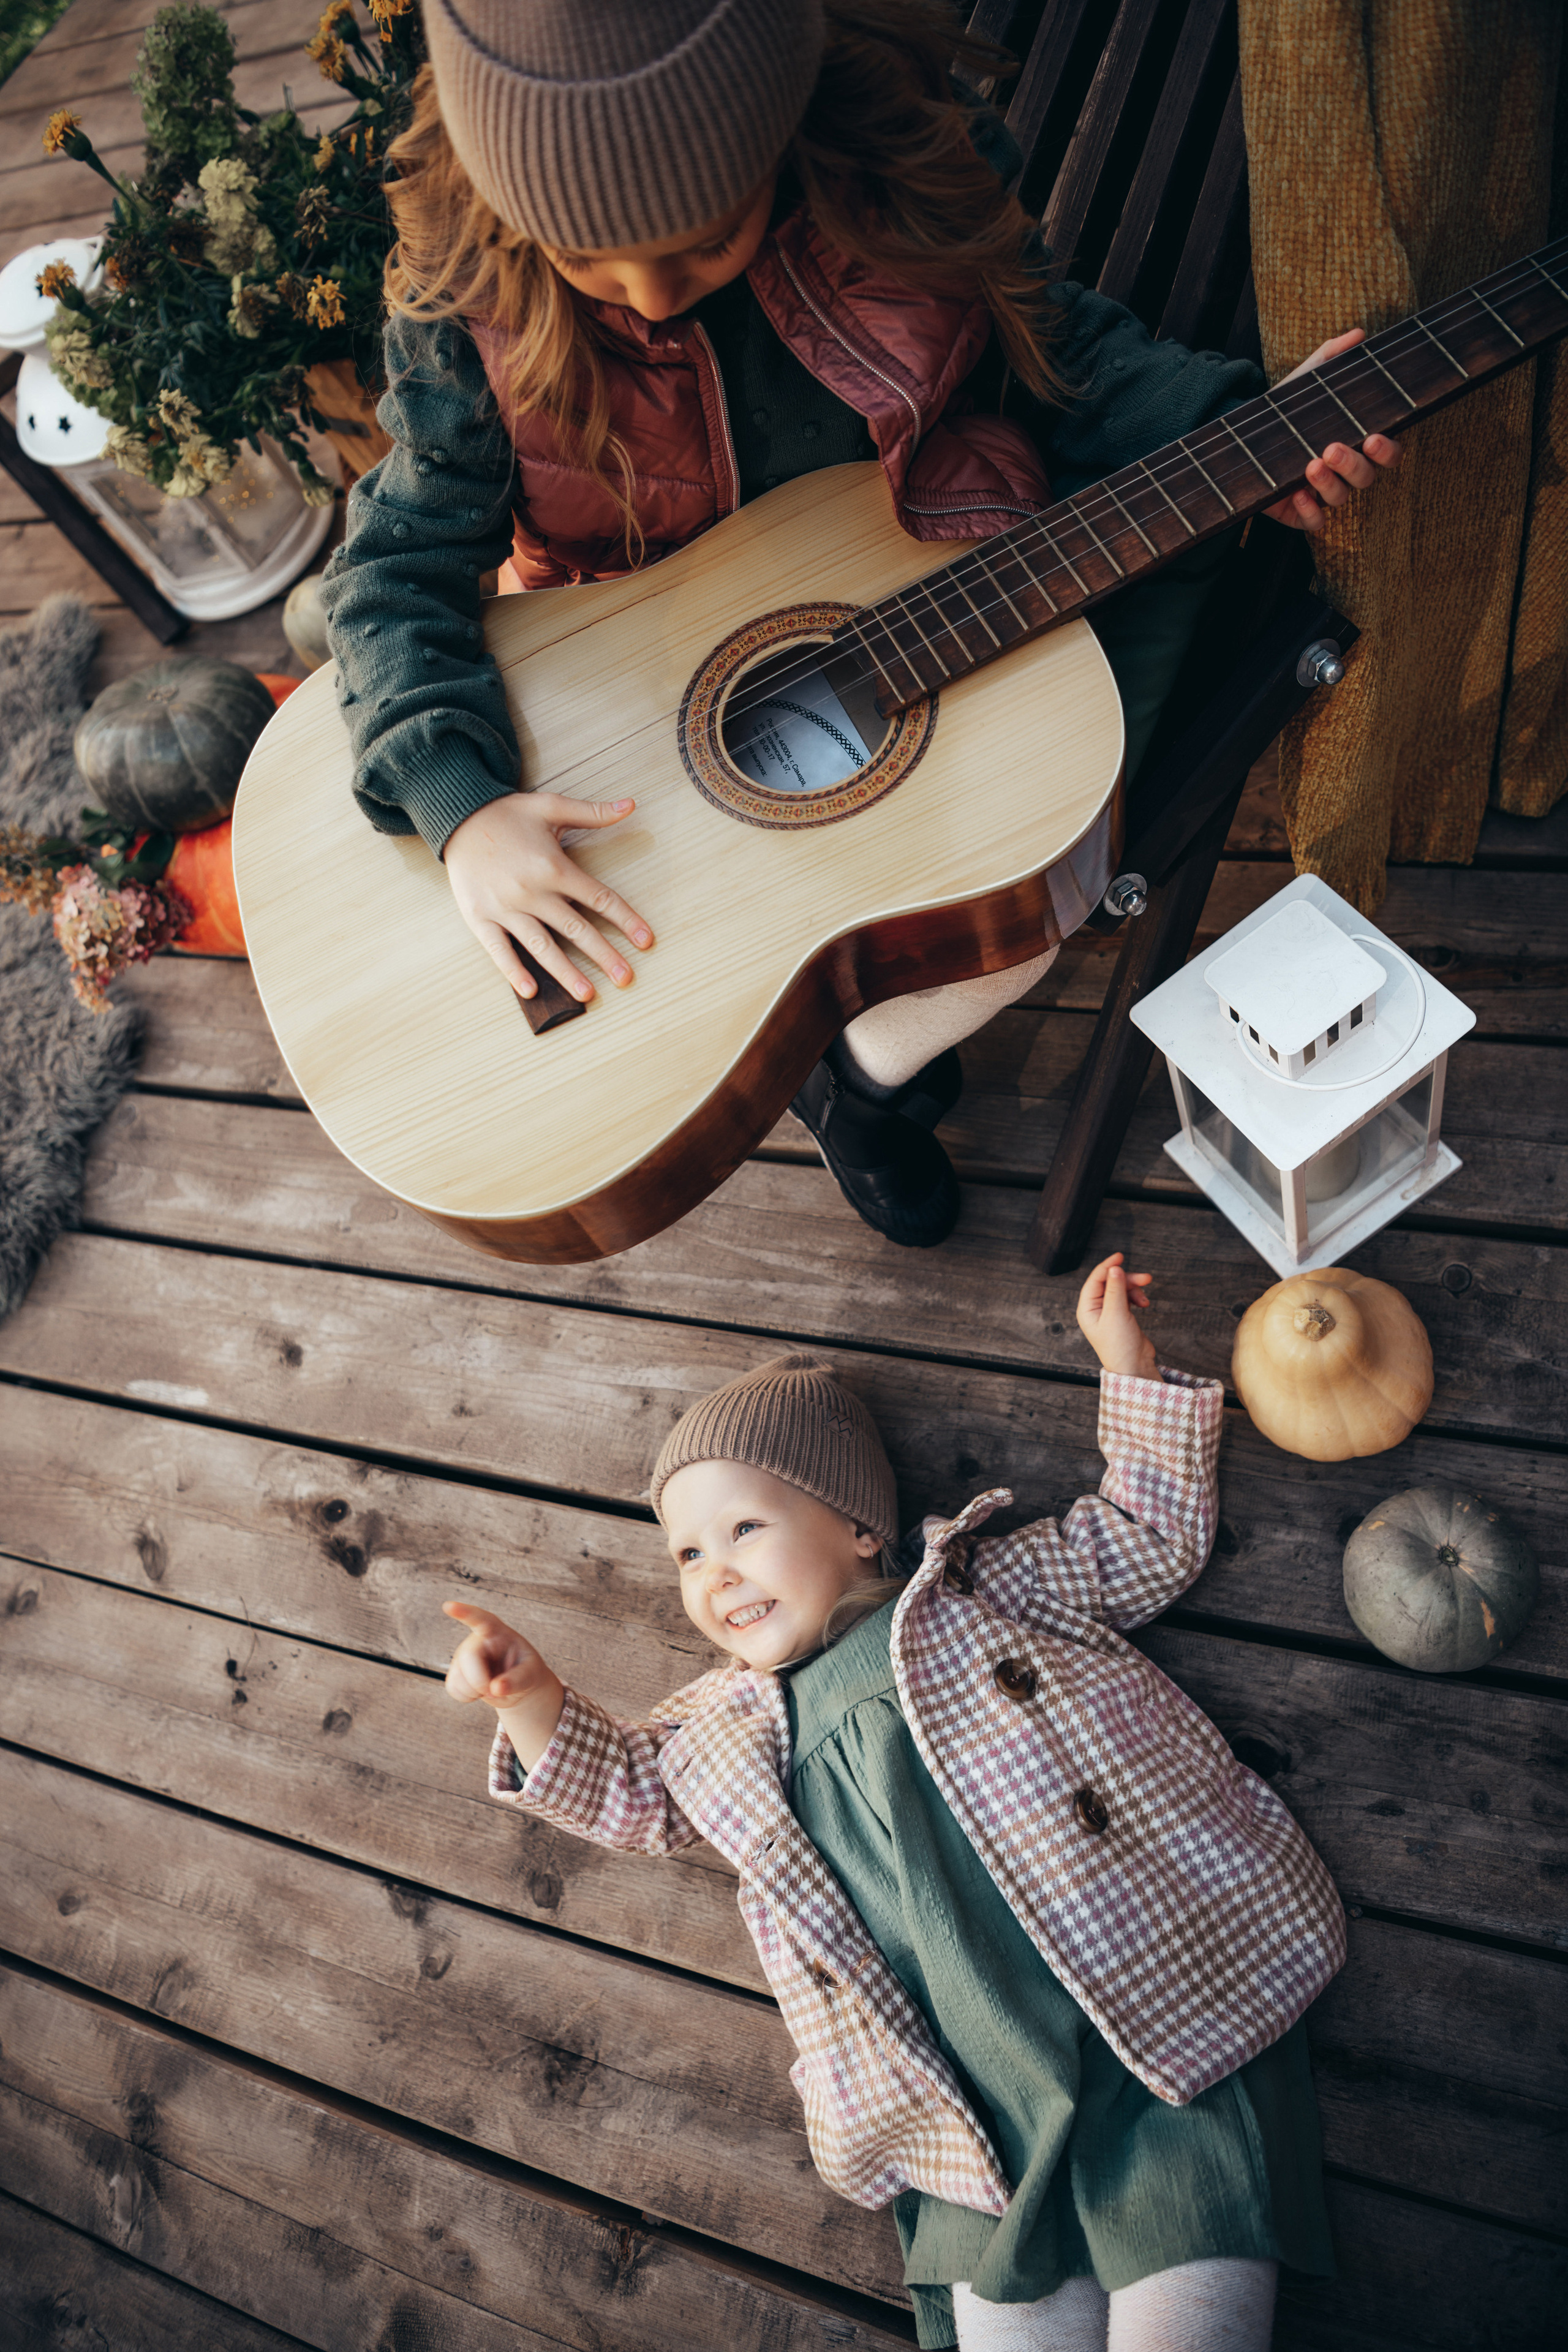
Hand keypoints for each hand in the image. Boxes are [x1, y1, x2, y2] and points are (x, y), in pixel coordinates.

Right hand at [443, 791, 653, 1004]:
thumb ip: (592, 812)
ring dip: (566, 972)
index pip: (598, 898)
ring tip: (587, 994)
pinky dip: (513, 971)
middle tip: (626, 978)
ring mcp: (505, 907)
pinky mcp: (480, 917)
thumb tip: (630, 805)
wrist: (457, 816)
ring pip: (541, 946)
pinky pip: (499, 949)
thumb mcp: (551, 806)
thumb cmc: (507, 814)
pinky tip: (531, 991)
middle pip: (576, 929)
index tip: (645, 941)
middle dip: (604, 956)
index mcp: (553, 866)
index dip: (625, 920)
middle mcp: (532, 891)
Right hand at [443, 1599, 565, 1770]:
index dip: (464, 1612)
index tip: (448, 1606)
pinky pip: (452, 1688)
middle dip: (481, 1681)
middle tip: (496, 1691)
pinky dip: (467, 1697)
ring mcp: (463, 1655)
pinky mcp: (455, 1671)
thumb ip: (517, 1680)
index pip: (480, 1619)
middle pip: (468, 1657)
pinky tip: (479, 1691)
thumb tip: (495, 1688)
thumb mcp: (531, 1674)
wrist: (516, 1686)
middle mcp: (476, 1639)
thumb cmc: (526, 1672)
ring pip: (458, 1677)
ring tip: (491, 1687)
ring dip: (475, 1692)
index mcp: (497, 1631)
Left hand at [1076, 1252, 1157, 1380]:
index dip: (1107, 1266)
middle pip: (1110, 1283)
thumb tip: (1114, 1268)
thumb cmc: (1120, 1346)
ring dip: (1134, 1289)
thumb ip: (1115, 1289)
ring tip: (1145, 1300)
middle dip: (1127, 1280)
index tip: (1120, 1256)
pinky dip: (1136, 1298)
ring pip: (1121, 1290)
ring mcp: (1109, 1313)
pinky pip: (1128, 1298)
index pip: (1095, 1280)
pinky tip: (1144, 1304)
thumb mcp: (1116, 1314)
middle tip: (1146, 1278)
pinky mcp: (1122, 1317)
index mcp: (1087, 1309)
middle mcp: (1096, 1310)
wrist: (1134, 1367)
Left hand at [1264, 329, 1401, 533]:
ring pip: (1343, 498)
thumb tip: (1359, 334)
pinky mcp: (1298, 512)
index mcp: (1355, 441)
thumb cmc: (1284, 409)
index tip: (1375, 437)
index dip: (1388, 450)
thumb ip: (1330, 356)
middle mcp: (1344, 471)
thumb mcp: (1305, 380)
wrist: (1240, 437)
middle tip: (1333, 448)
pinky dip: (1310, 513)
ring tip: (1311, 464)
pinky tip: (1298, 496)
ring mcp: (1322, 493)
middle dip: (1354, 465)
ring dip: (1331, 484)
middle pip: (1367, 478)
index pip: (1387, 452)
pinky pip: (1315, 523)